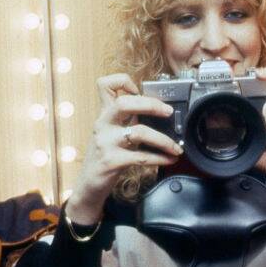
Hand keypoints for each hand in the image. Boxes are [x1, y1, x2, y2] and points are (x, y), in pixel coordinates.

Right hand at [65, 73, 182, 223]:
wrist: (89, 185)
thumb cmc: (106, 156)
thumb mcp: (112, 132)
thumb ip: (128, 118)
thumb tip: (157, 108)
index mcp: (105, 114)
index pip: (105, 85)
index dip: (123, 82)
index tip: (140, 90)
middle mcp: (103, 124)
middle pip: (124, 102)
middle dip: (151, 105)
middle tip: (168, 112)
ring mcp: (106, 143)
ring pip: (139, 132)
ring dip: (163, 140)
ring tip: (176, 148)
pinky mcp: (111, 162)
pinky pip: (141, 157)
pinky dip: (160, 158)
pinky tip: (169, 160)